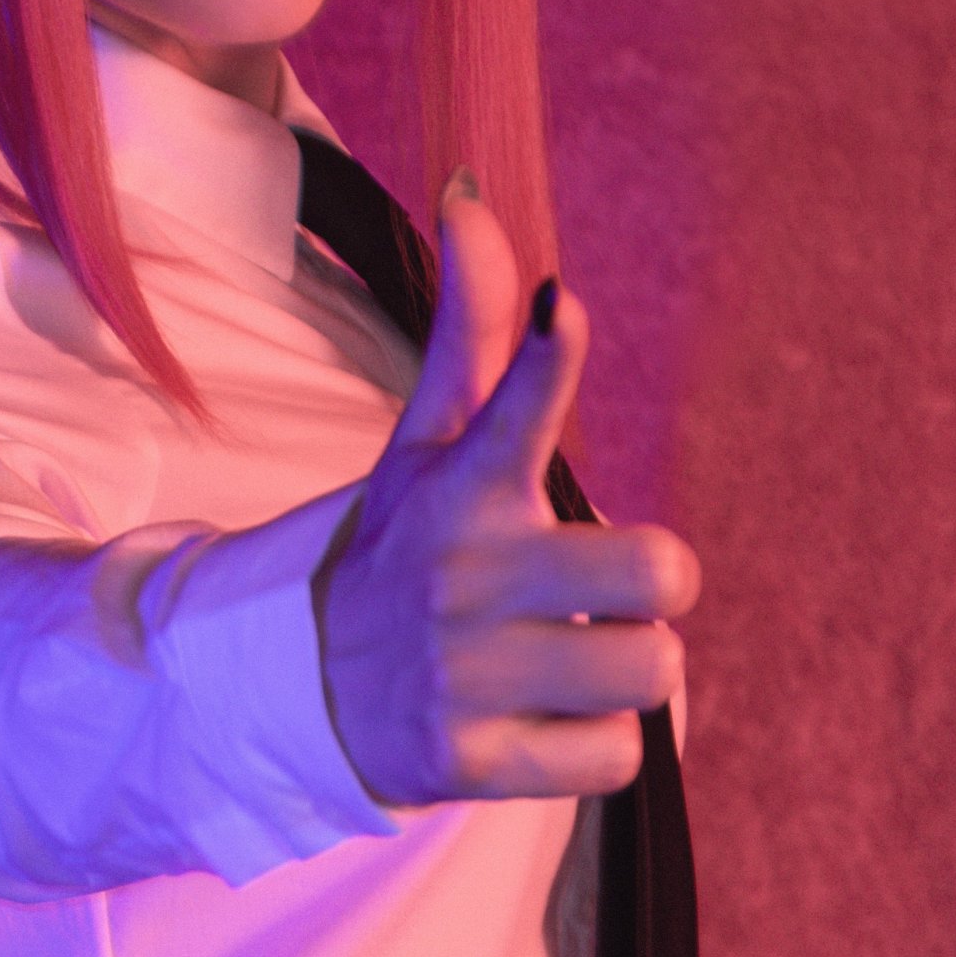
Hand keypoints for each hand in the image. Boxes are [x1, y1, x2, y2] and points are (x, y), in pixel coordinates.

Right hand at [314, 175, 700, 803]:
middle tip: (607, 591)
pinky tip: (547, 721)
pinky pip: (614, 756)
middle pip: (661, 571)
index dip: (548, 354)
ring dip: (628, 669)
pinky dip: (596, 745)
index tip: (564, 316)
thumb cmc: (398, 550)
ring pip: (651, 669)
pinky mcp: (475, 762)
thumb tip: (474, 194)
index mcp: (456, 489)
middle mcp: (461, 578)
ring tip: (571, 660)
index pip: (513, 401)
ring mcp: (468, 674)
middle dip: (653, 584)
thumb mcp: (425, 442)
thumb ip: (473, 328)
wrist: (294, 693)